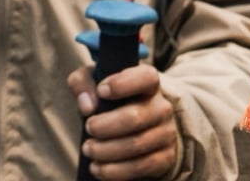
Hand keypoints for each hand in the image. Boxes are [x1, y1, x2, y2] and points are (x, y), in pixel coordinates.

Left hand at [69, 64, 181, 179]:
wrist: (139, 123)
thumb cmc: (111, 98)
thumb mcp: (93, 81)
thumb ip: (83, 84)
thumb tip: (87, 106)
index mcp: (148, 82)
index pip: (146, 77)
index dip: (123, 84)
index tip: (101, 91)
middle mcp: (161, 107)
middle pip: (134, 117)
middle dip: (105, 126)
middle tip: (88, 128)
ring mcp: (166, 133)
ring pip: (136, 145)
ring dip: (106, 150)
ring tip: (88, 149)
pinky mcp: (165, 157)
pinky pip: (141, 167)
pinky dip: (115, 171)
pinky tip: (98, 168)